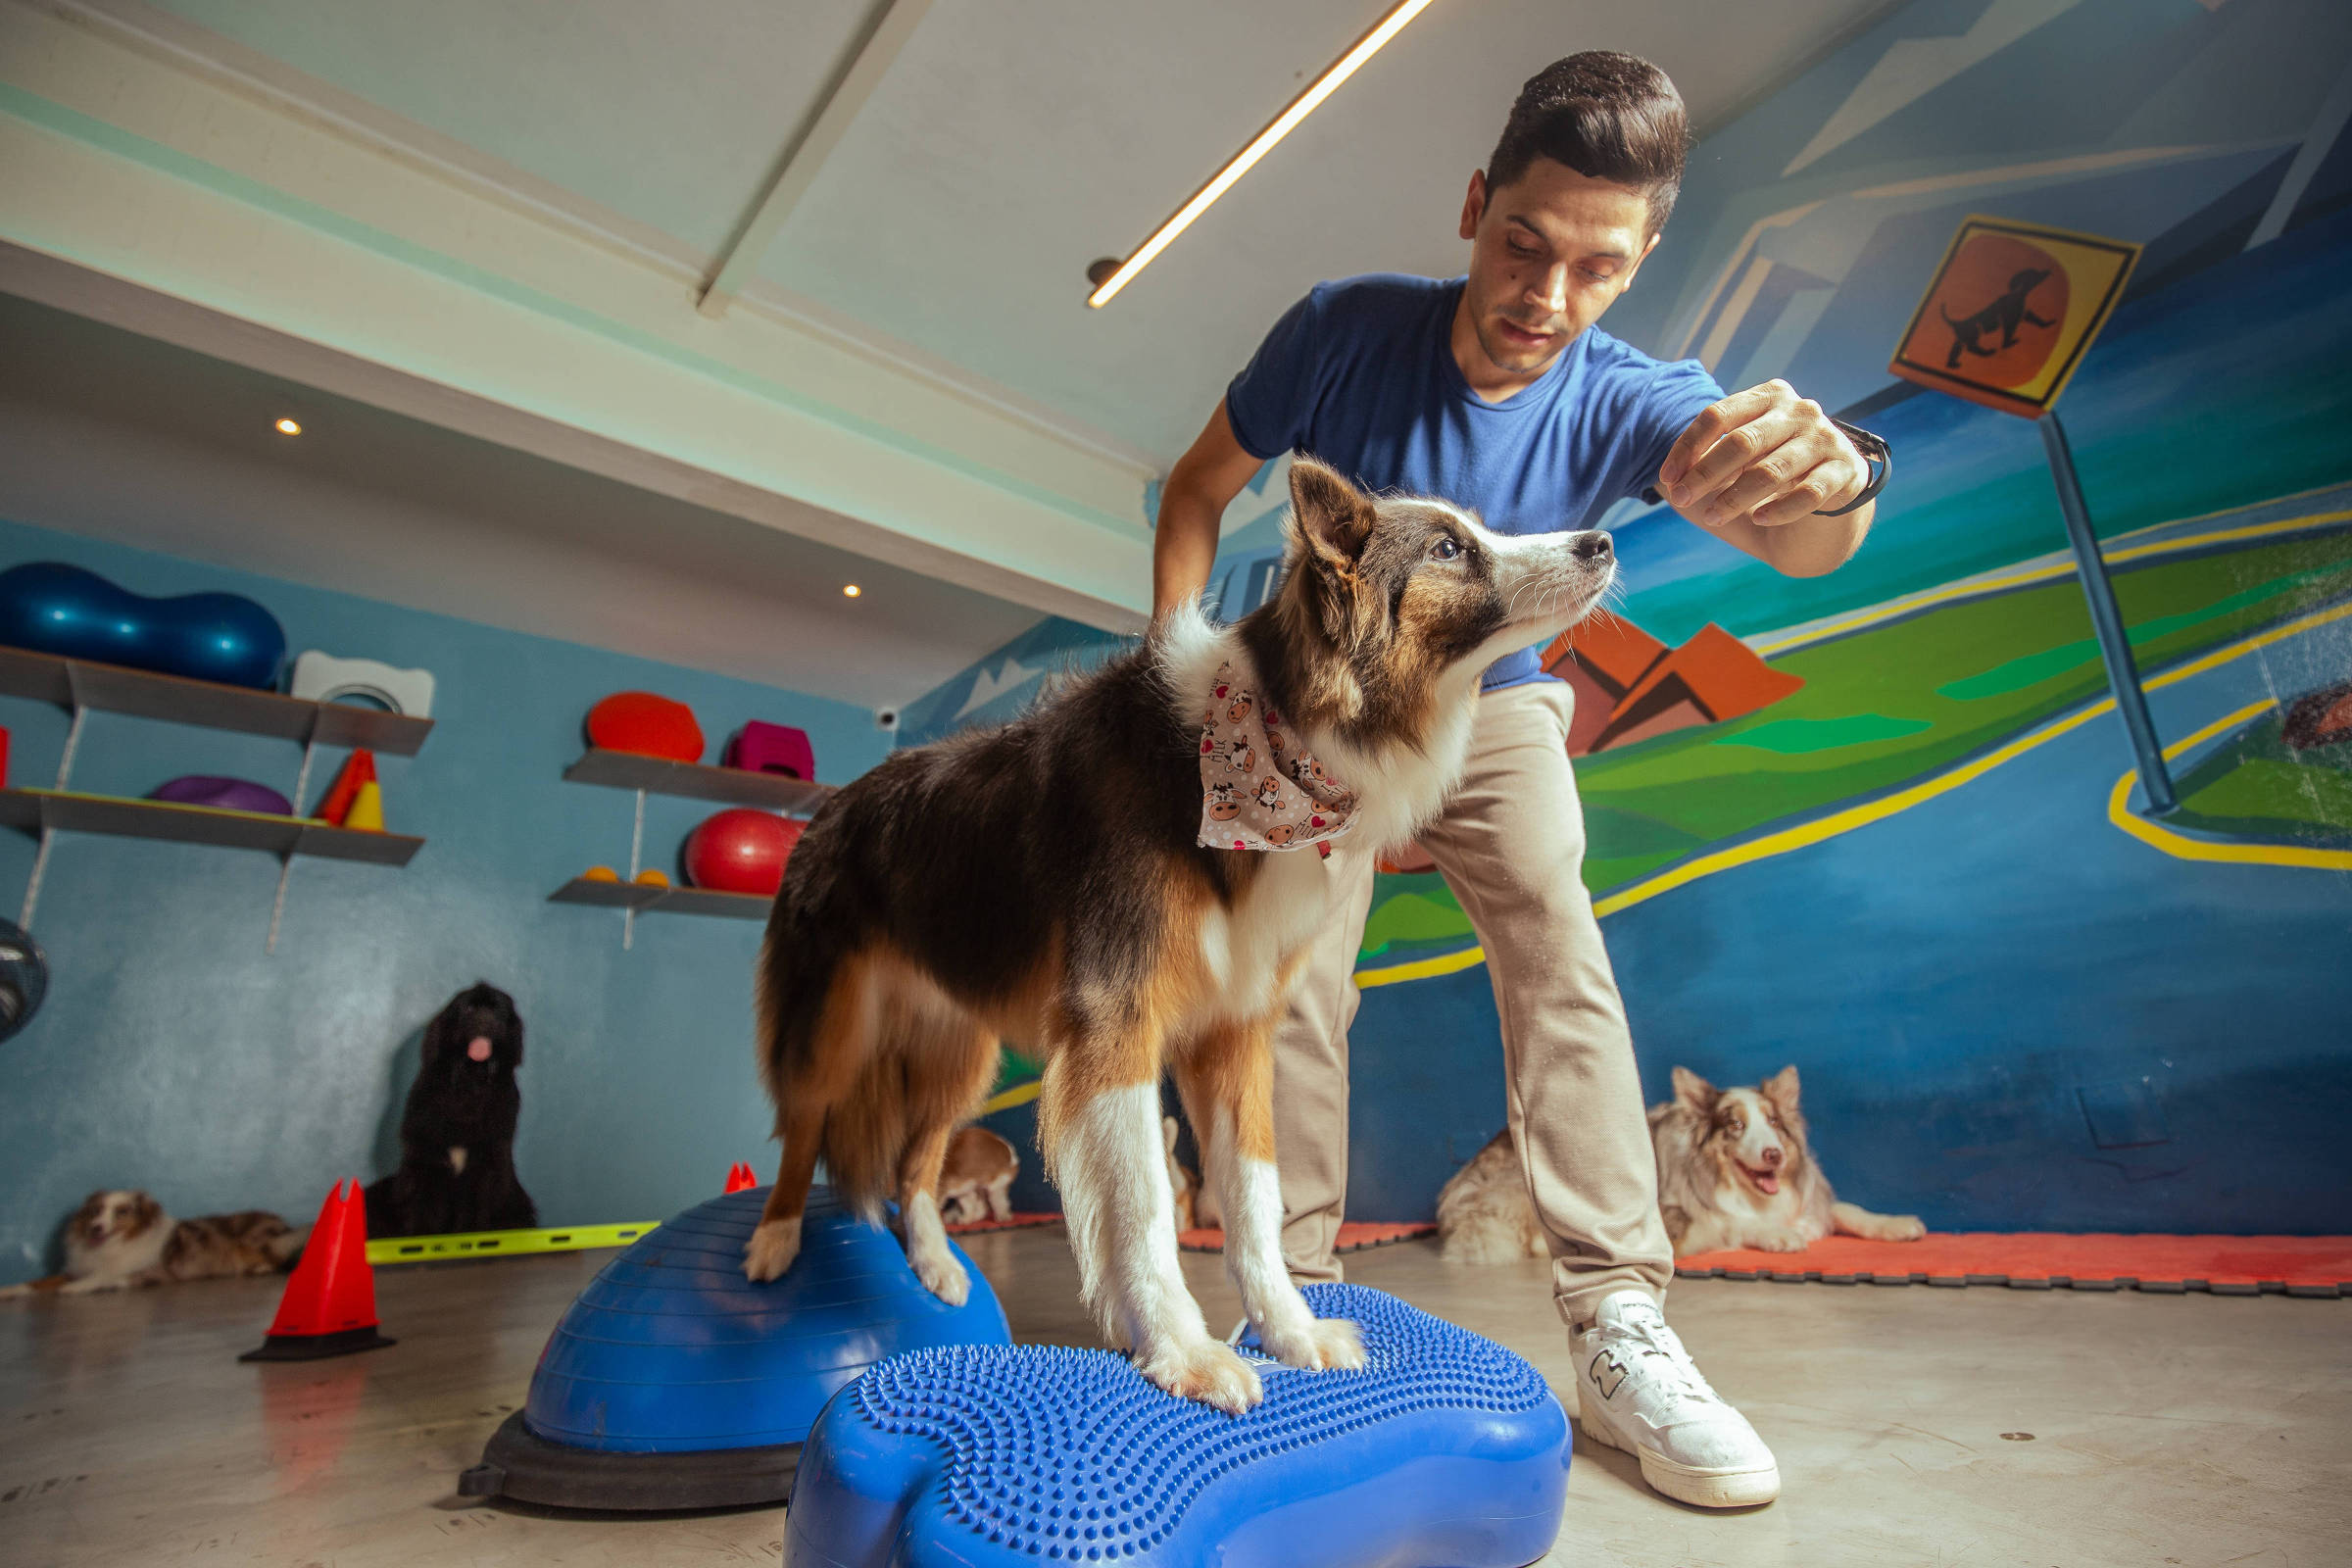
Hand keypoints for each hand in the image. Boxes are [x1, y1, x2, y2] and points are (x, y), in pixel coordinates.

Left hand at [1658, 379, 1865, 529]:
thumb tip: (1666, 481)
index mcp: (1769, 397)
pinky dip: (1779, 509)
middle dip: (1706, 473)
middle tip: (1682, 499)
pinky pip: (1808, 493)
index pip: (1718, 415)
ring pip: (1772, 470)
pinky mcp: (1846, 472)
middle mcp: (1800, 411)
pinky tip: (1759, 519)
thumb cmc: (1768, 479)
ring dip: (1735, 497)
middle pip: (1743, 441)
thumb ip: (1705, 462)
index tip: (1668, 479)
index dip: (1688, 447)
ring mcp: (1826, 439)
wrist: (1826, 506)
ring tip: (1712, 516)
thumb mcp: (1735, 463)